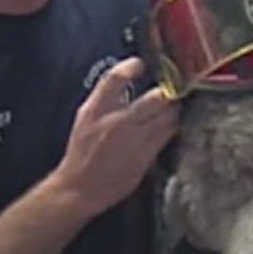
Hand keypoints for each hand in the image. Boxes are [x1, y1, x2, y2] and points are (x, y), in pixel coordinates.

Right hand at [51, 57, 180, 216]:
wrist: (80, 188)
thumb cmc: (82, 151)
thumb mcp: (85, 118)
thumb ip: (104, 98)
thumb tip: (126, 76)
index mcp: (96, 111)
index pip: (115, 78)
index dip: (131, 66)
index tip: (139, 64)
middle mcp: (116, 123)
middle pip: (155, 97)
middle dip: (167, 91)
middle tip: (168, 89)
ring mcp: (134, 141)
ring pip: (168, 117)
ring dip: (172, 110)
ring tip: (170, 108)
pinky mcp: (146, 157)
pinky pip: (167, 135)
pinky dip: (170, 127)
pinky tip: (167, 126)